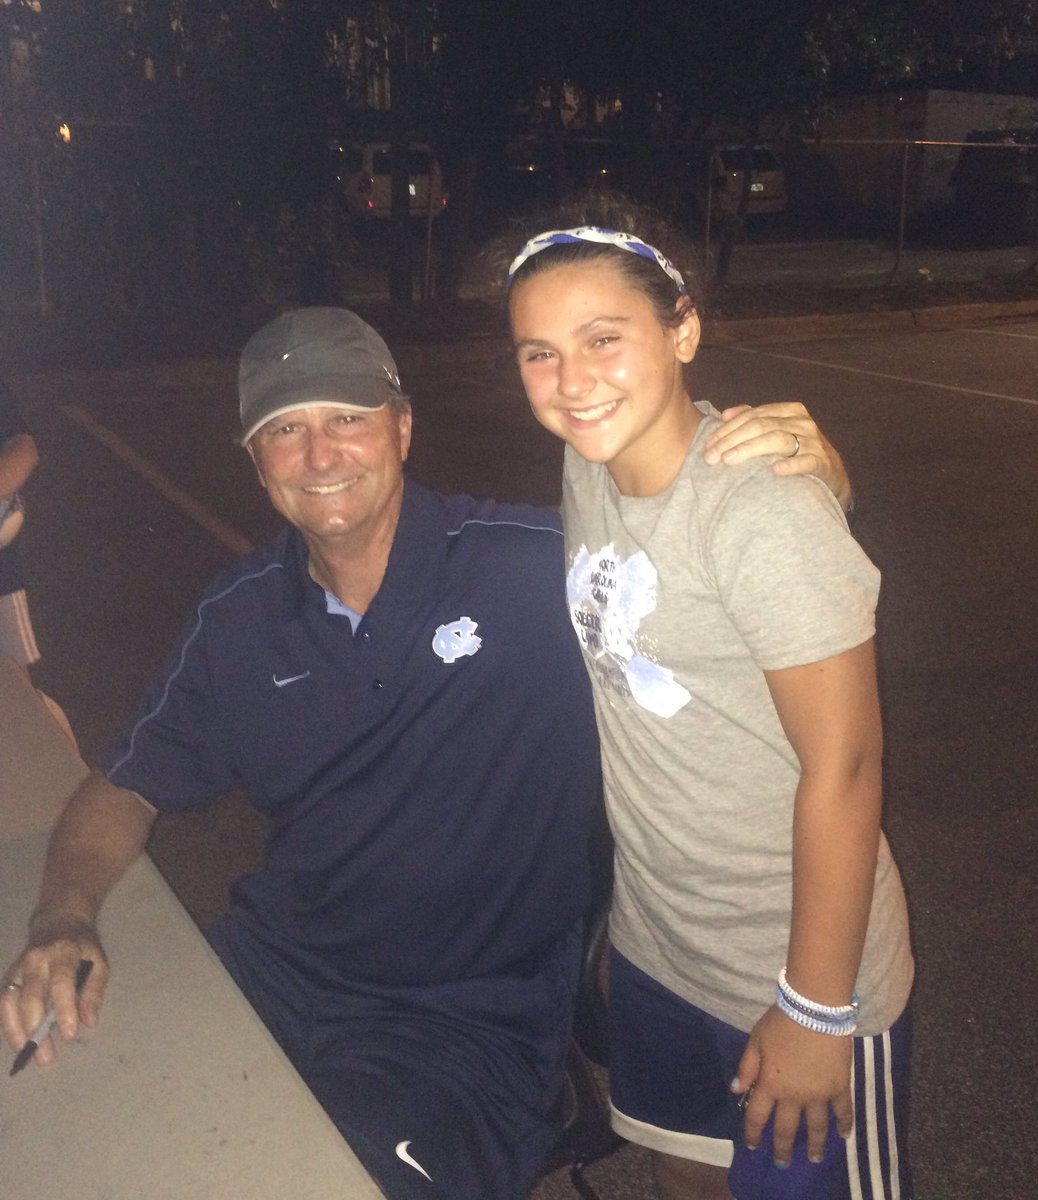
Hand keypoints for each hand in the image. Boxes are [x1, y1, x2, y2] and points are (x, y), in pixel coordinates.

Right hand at [0, 921, 107, 1068]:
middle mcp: (37, 958)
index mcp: (64, 952)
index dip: (64, 1009)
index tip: (68, 1035)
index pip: (62, 982)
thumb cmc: (82, 948)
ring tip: (27, 1054)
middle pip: (31, 995)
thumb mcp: (98, 962)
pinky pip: (2, 1002)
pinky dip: (7, 1024)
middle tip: (46, 1057)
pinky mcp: (9, 976)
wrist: (58, 923)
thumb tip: (88, 1021)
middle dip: (36, 1029)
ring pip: (10, 1001)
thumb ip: (93, 991)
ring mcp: (19, 967)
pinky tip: (17, 1041)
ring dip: (16, 1031)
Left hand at [703, 403, 852, 512]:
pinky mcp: (823, 463)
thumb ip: (754, 420)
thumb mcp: (778, 431)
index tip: (708, 445)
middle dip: (732, 441)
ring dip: (750, 450)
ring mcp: (814, 442)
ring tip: (729, 460)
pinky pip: (806, 462)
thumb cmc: (798, 451)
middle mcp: (802, 423)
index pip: (752, 416)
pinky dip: (791, 465)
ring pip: (778, 440)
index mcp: (789, 411)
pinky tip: (775, 470)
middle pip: (761, 427)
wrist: (832, 474)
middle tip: (711, 457)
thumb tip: (726, 414)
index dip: (727, 429)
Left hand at [731, 1005, 852, 1167]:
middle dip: (782, 1149)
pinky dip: (844, 1125)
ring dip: (814, 1146)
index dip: (753, 1132)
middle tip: (782, 1164)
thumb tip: (736, 1090)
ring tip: (813, 1158)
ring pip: (816, 1128)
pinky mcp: (840, 1087)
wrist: (814, 1009)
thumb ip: (747, 1066)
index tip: (752, 1145)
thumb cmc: (781, 1022)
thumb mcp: (756, 1040)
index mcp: (769, 1084)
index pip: (757, 1115)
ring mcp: (818, 1094)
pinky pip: (843, 1112)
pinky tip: (843, 1136)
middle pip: (786, 1129)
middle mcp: (793, 1096)